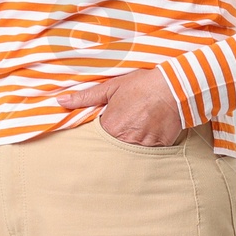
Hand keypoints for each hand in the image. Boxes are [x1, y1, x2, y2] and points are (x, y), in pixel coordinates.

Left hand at [58, 68, 184, 145]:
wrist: (174, 87)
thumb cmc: (142, 85)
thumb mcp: (111, 87)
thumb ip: (85, 97)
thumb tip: (61, 101)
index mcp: (111, 126)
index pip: (99, 137)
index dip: (105, 129)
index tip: (112, 121)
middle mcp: (125, 139)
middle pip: (116, 145)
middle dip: (120, 137)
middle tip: (129, 122)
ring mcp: (144, 145)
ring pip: (133, 150)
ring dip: (135, 140)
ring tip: (142, 124)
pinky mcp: (160, 146)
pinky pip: (150, 151)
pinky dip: (150, 142)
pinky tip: (152, 128)